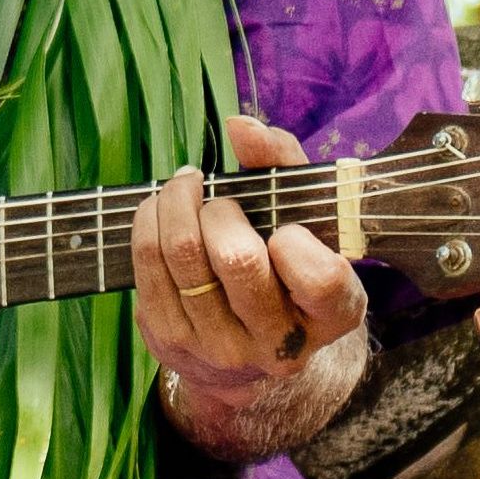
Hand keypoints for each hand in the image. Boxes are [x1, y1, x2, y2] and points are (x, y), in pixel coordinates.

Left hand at [138, 111, 370, 461]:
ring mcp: (220, 348)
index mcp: (331, 315)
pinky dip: (152, 219)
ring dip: (178, 202)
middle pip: (237, 259)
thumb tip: (240, 126)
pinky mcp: (169, 340)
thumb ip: (283, 166)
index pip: (322, 281)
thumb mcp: (306, 220)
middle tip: (221, 201)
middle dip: (221, 210)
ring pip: (183, 255)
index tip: (283, 230)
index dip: (297, 245)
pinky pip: (148, 262)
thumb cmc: (284, 267)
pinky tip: (164, 209)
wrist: (249, 352)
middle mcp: (278, 344)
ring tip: (186, 188)